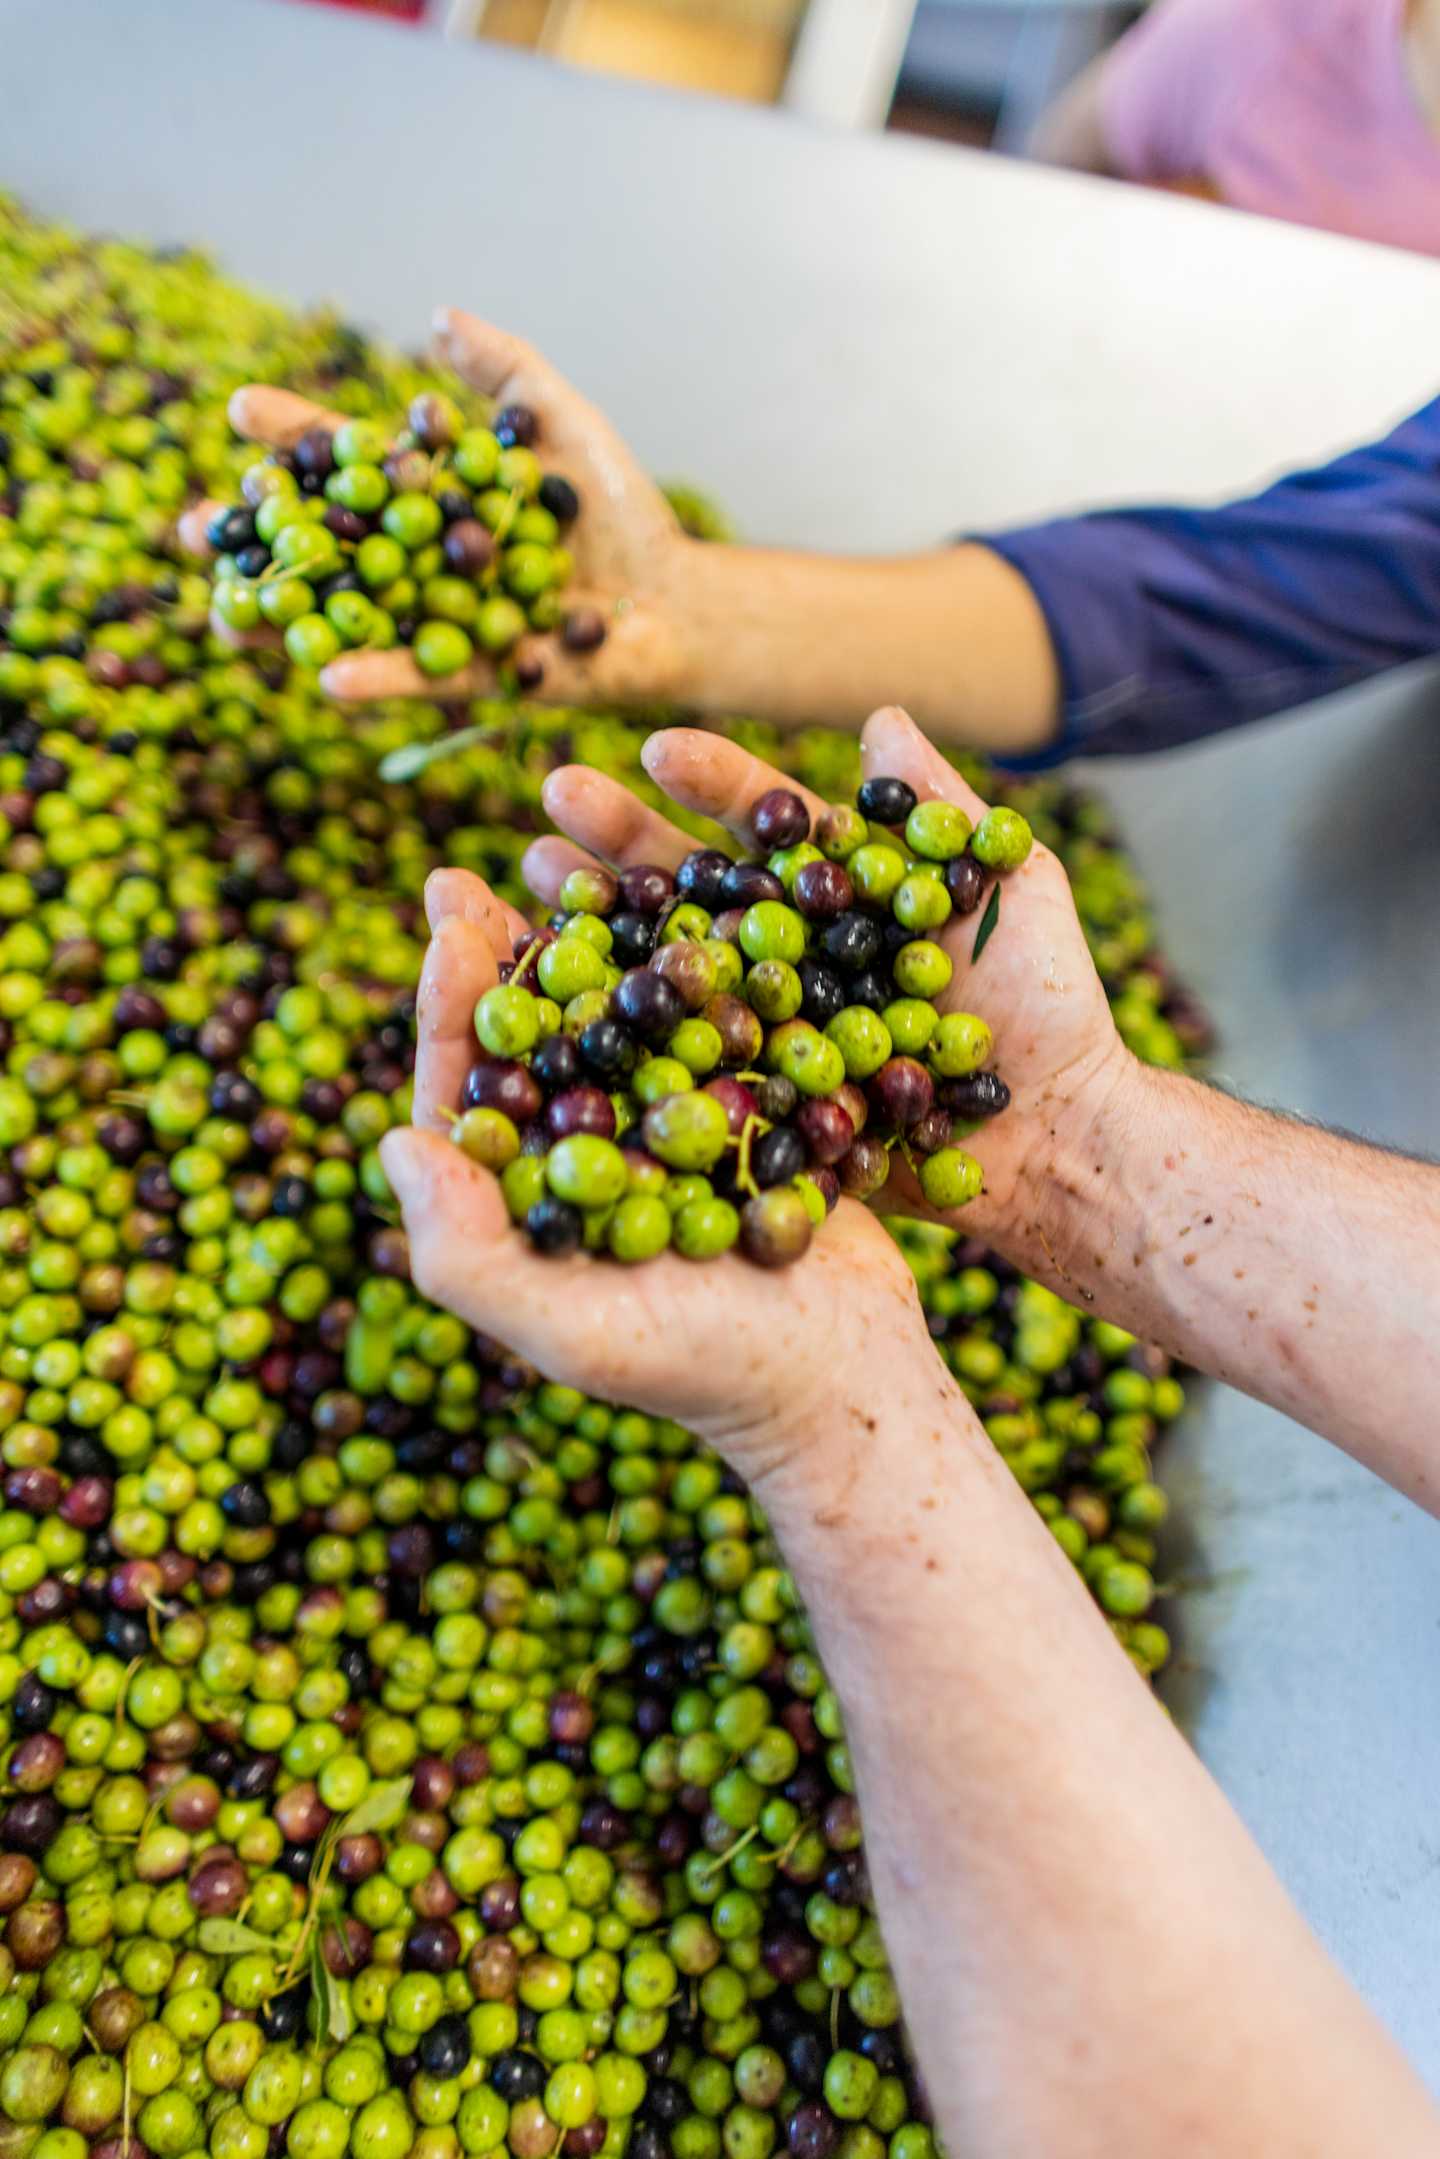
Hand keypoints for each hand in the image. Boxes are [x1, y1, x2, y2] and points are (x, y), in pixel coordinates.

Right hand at [177, 307, 700, 707]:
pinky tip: (328, 676)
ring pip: (348, 620)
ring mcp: (439, 622)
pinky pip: (418, 677)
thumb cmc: (621, 514)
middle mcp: (420, 562)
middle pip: (324, 547)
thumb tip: (438, 314)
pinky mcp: (473, 677)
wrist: (677, 598)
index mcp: (430, 499)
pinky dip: (375, 677)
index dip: (296, 440)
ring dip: (286, 621)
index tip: (243, 408)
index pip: (347, 464)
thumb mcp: (562, 425)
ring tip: (229, 612)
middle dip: (258, 540)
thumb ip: (504, 370)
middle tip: (193, 526)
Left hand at [380, 869, 937, 1519]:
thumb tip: (392, 1141)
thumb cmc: (702, 1368)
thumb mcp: (572, 1329)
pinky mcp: (744, 1107)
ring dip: (582, 941)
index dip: (449, 1011)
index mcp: (528, 1201)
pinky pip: (706, 1020)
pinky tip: (678, 894)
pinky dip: (687, 959)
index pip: (468, 1095)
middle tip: (463, 875)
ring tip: (557, 862)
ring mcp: (664, 1126)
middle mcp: (586, 1155)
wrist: (849, 1374)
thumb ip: (469, 1253)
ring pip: (612, 1016)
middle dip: (492, 956)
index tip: (449, 931)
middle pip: (527, 1040)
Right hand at [522, 706, 1134, 1255]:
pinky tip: (551, 1003)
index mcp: (841, 896)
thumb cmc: (1048, 1011)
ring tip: (525, 880)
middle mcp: (790, 957)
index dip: (715, 781)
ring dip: (595, 920)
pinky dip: (614, 1035)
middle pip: (694, 885)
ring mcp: (765, 1029)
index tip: (659, 747)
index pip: (766, 823)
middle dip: (621, 837)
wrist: (1059, 1142)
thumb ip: (944, 808)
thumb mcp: (1014, 888)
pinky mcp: (755, 1101)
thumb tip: (880, 714)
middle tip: (553, 793)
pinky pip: (677, 1063)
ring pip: (668, 966)